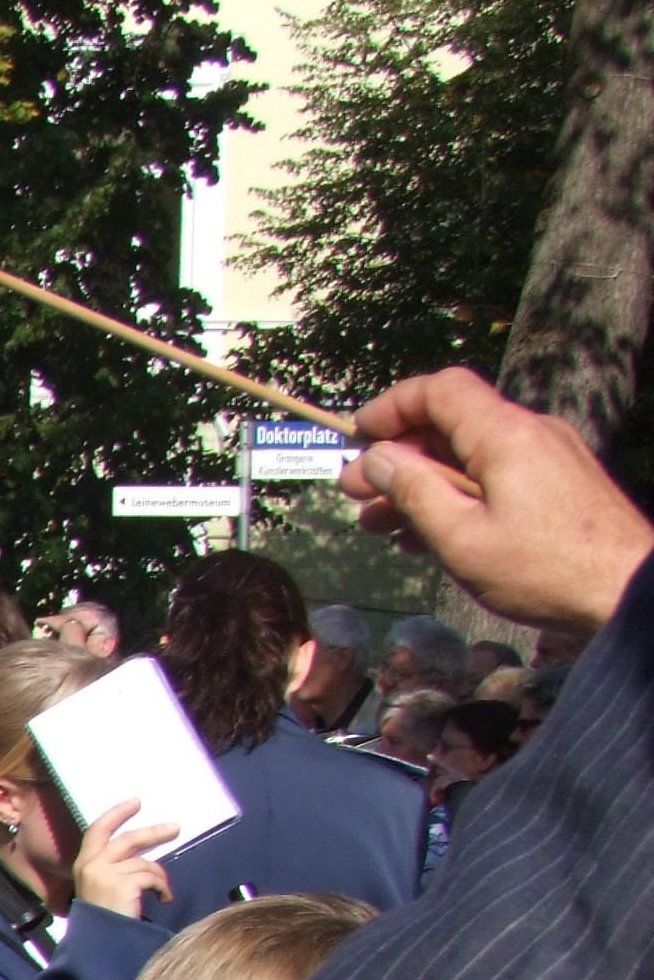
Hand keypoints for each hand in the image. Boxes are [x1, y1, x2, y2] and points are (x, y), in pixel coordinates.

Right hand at [67, 794, 178, 917]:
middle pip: (128, 839)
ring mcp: (105, 874)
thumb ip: (112, 868)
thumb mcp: (100, 888)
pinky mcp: (122, 884)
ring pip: (144, 862)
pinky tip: (163, 899)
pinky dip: (162, 888)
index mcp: (83, 864)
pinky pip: (151, 876)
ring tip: (164, 891)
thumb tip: (141, 854)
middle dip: (154, 832)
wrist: (100, 946)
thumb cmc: (102, 920)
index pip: (98, 829)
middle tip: (176, 828)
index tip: (136, 802)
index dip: (117, 814)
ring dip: (159, 876)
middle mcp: (91, 865)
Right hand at [343, 368, 653, 635]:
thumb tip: (378, 457)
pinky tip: (427, 535)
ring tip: (380, 525)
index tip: (356, 438)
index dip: (392, 406)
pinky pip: (495, 476)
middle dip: (397, 456)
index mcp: (505, 434)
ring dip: (421, 483)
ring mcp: (548, 457)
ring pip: (470, 455)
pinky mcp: (558, 483)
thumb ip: (414, 491)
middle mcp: (529, 432)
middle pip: (451, 424)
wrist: (627, 590)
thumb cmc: (542, 568)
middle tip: (353, 495)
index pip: (441, 390)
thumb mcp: (461, 537)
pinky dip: (455, 495)